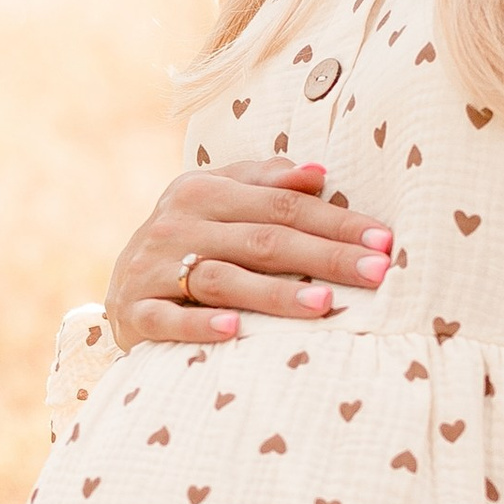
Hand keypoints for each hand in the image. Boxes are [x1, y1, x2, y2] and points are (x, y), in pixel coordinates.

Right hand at [107, 157, 392, 348]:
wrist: (121, 286)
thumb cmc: (189, 239)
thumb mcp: (217, 201)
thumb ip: (264, 183)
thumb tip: (318, 172)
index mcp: (202, 191)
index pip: (282, 204)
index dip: (335, 220)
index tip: (383, 239)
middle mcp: (177, 225)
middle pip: (263, 240)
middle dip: (325, 256)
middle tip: (375, 273)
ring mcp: (152, 269)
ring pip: (224, 280)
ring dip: (275, 293)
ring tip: (324, 305)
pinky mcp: (135, 312)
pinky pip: (170, 319)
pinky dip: (200, 325)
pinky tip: (234, 331)